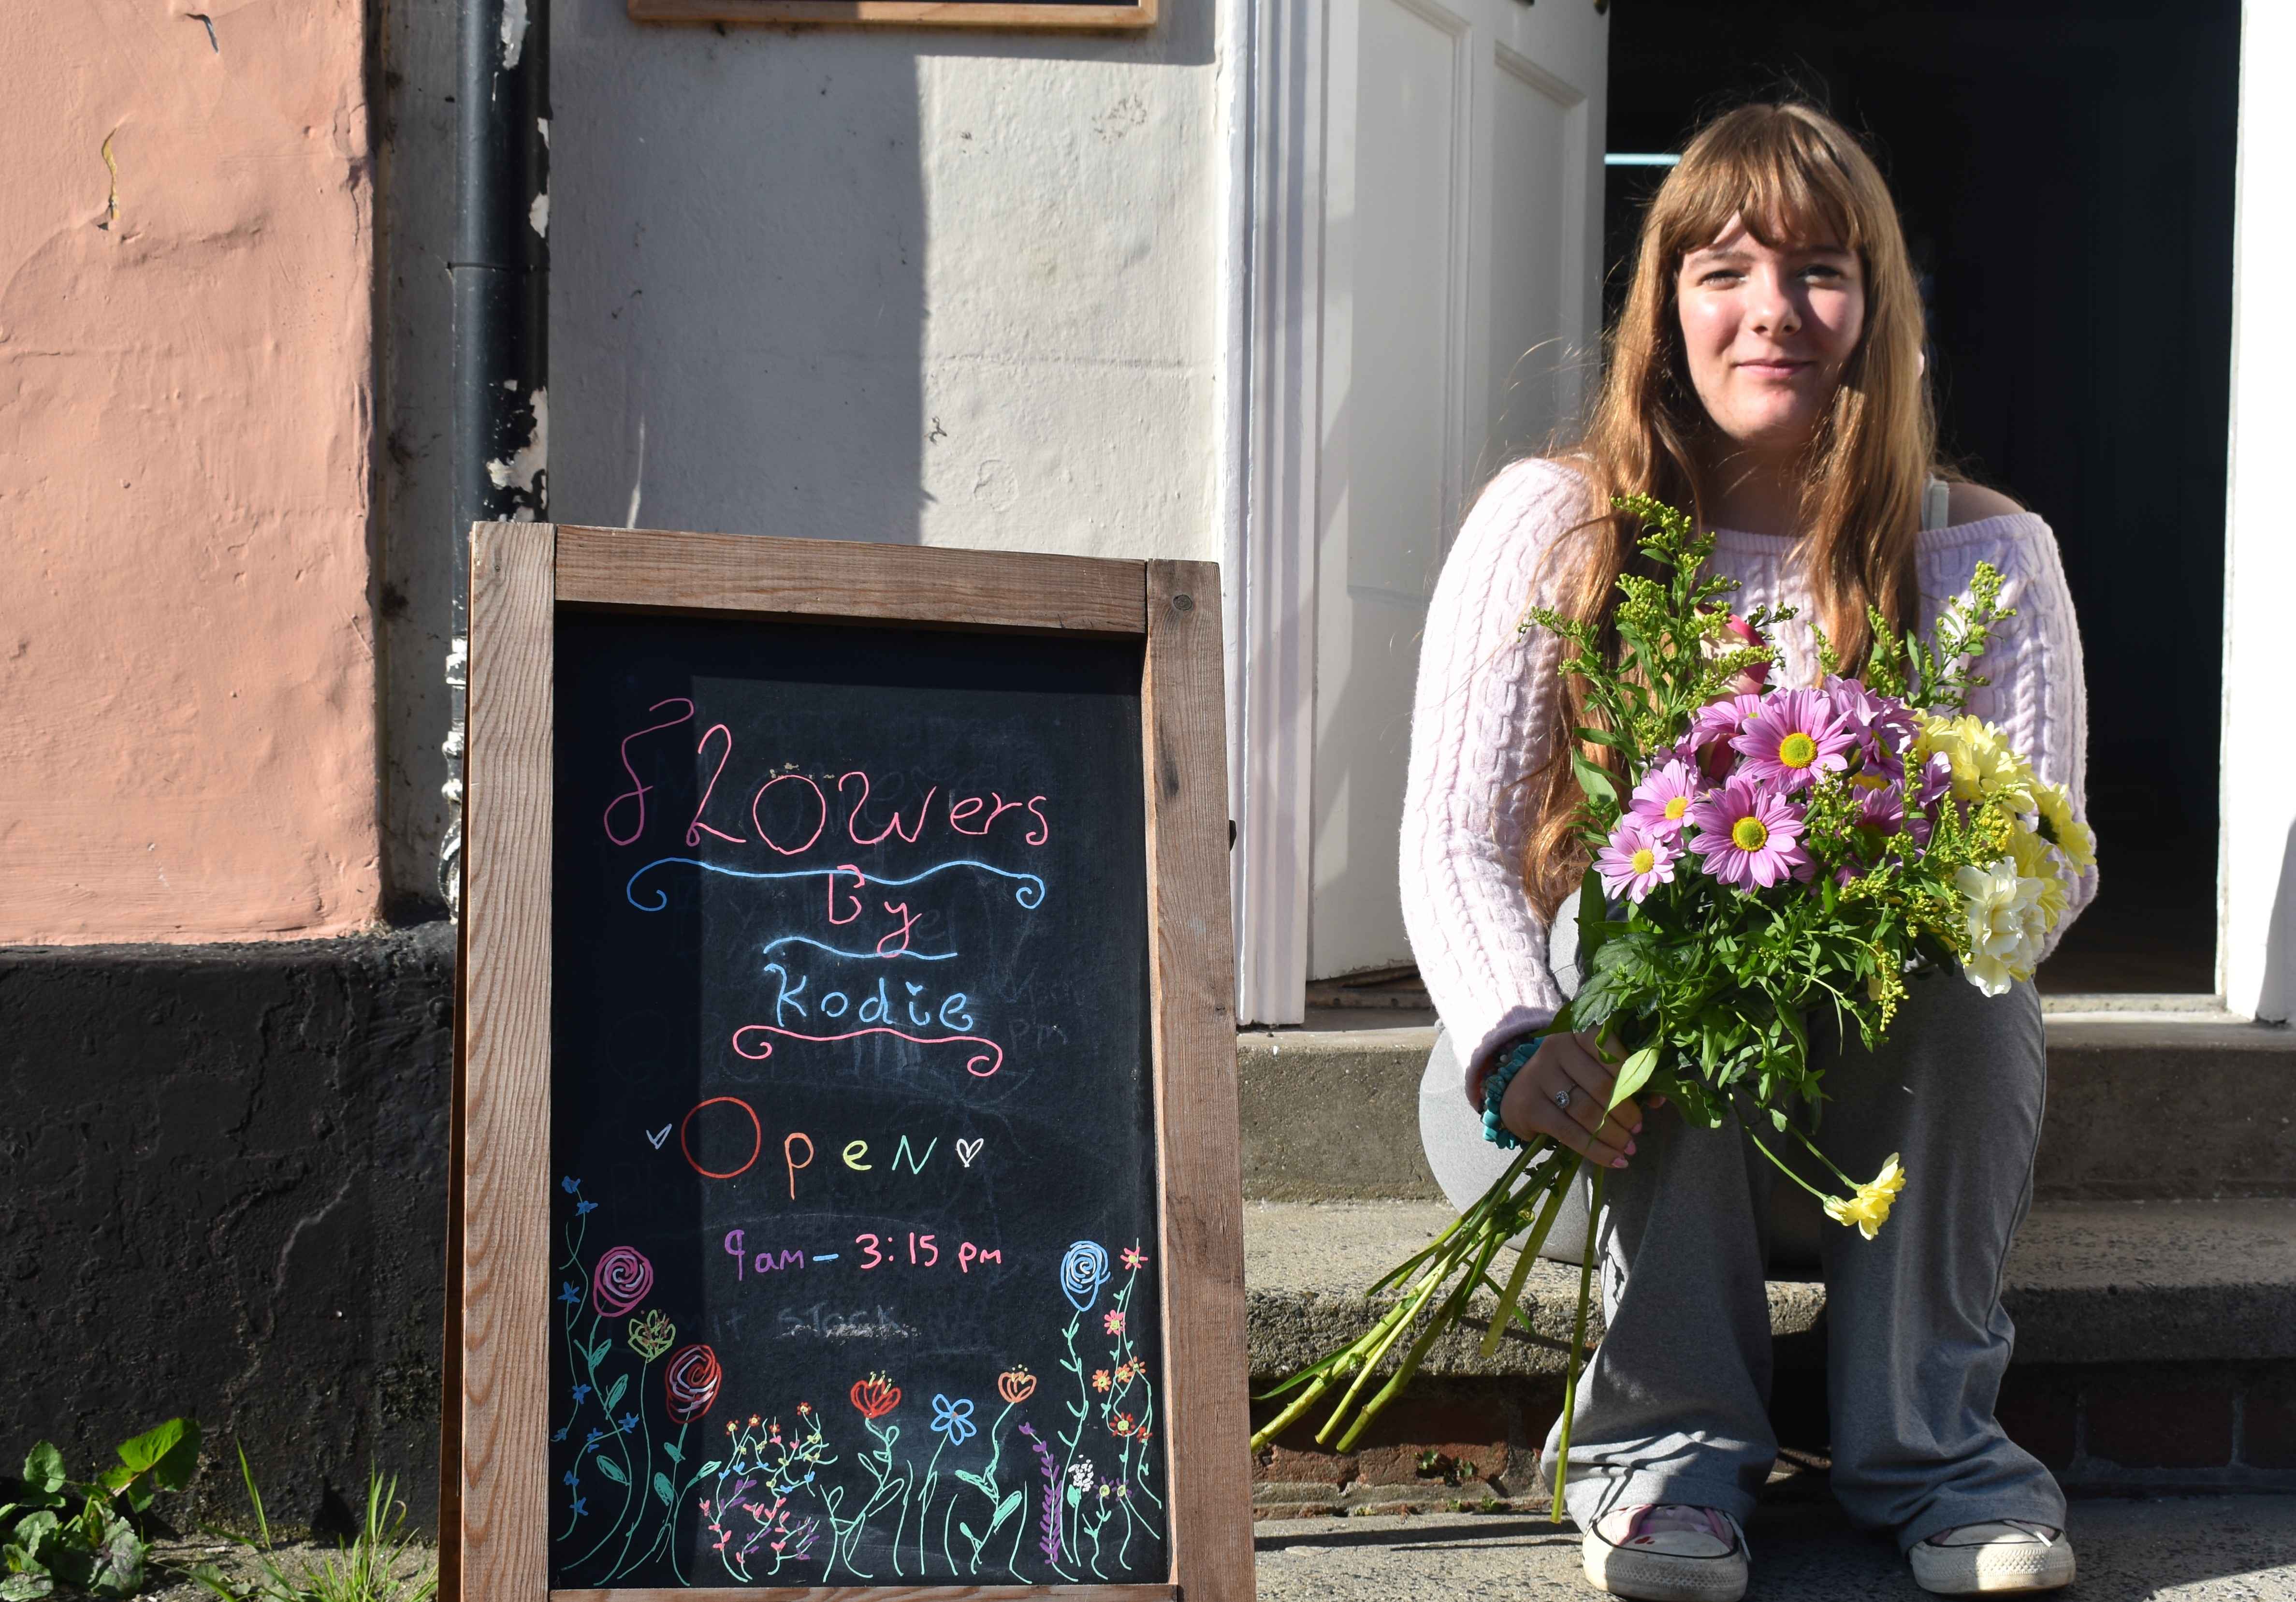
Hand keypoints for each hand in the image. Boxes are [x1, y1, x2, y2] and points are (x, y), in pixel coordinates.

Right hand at [1497, 1031, 1654, 1167]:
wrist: (1519, 1093)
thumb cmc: (1568, 1078)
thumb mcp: (1593, 1067)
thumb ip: (1625, 1077)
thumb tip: (1659, 1099)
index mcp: (1577, 1033)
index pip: (1609, 1051)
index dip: (1632, 1077)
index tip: (1650, 1103)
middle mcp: (1555, 1049)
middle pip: (1600, 1086)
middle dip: (1625, 1113)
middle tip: (1638, 1130)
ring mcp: (1538, 1077)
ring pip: (1586, 1112)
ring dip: (1613, 1135)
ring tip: (1629, 1148)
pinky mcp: (1529, 1107)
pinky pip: (1569, 1133)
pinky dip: (1596, 1150)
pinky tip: (1614, 1161)